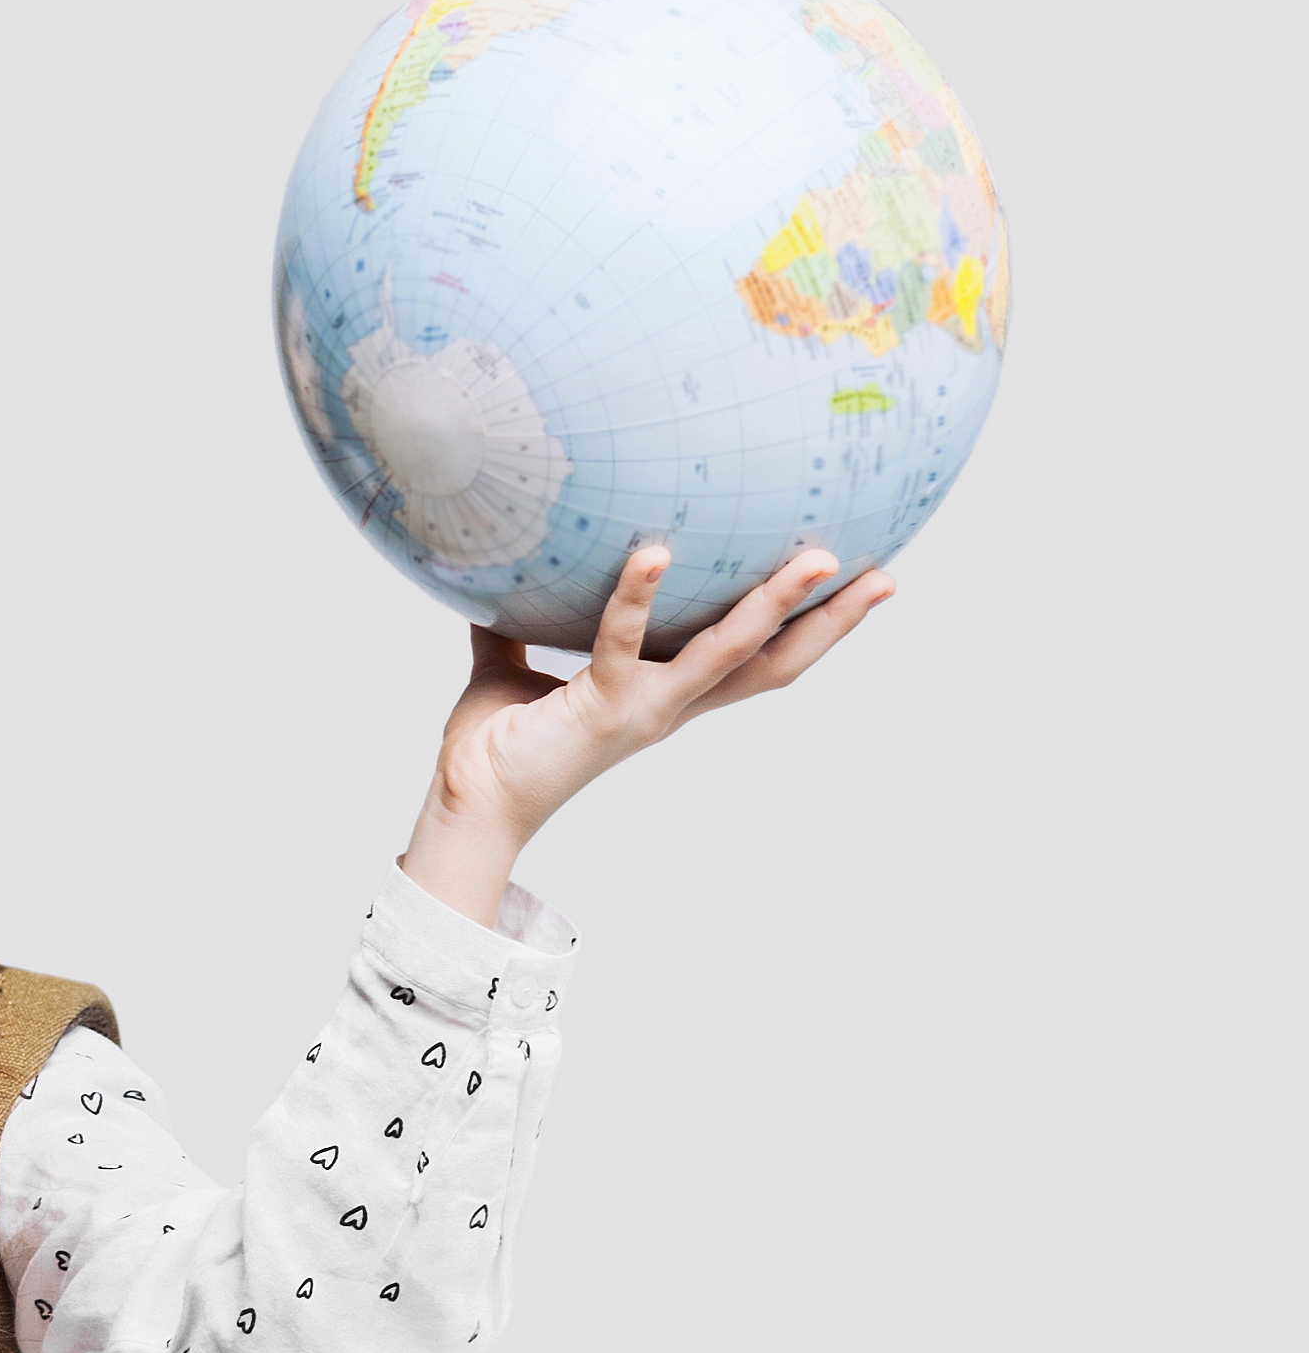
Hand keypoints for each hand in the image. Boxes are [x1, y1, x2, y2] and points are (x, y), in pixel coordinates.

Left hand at [399, 546, 895, 925]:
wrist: (468, 802)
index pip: (753, 659)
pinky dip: (638, 595)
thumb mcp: (512, 669)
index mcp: (663, 695)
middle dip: (832, 622)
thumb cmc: (495, 744)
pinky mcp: (602, 707)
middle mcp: (668, 705)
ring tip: (817, 559)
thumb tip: (509, 569)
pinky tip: (656, 550)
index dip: (807, 627)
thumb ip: (519, 626)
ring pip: (729, 654)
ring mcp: (644, 709)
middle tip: (883, 574)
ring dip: (774, 607)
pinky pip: (623, 642)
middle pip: (772, 662)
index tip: (857, 584)